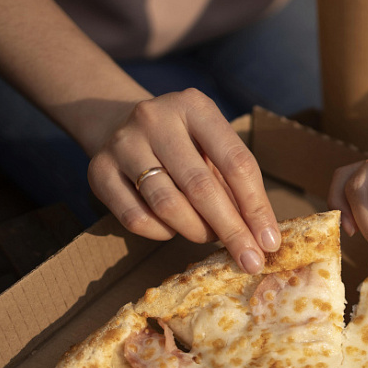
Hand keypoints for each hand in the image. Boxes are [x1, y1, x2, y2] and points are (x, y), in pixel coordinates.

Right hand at [88, 89, 281, 273]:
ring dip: (196, 231)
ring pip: (167, 205)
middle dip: (231, 230)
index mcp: (195, 106)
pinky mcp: (97, 171)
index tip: (270, 241)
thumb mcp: (212, 147)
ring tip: (209, 237)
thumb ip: (235, 183)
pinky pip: (136, 218)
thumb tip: (261, 236)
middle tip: (249, 261)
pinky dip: (161, 232)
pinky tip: (172, 228)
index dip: (256, 207)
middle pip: (201, 187)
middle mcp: (155, 118)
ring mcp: (122, 143)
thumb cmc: (183, 144)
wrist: (118, 123)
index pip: (236, 162)